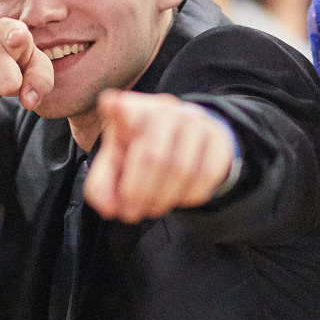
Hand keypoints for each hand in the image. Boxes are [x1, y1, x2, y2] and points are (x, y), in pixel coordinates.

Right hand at [0, 17, 53, 113]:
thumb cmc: (8, 58)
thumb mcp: (31, 63)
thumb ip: (40, 80)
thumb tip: (29, 101)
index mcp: (8, 29)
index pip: (14, 32)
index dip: (16, 38)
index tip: (16, 38)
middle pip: (7, 85)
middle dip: (8, 90)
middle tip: (2, 77)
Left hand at [81, 90, 236, 221]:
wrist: (186, 142)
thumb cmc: (140, 152)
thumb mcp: (115, 164)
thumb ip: (102, 186)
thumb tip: (110, 209)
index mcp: (130, 109)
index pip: (120, 105)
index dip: (117, 108)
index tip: (115, 106)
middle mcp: (163, 108)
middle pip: (152, 155)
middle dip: (140, 193)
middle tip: (132, 214)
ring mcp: (194, 120)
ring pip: (181, 168)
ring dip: (163, 199)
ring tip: (152, 209)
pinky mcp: (217, 137)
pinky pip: (206, 174)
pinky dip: (189, 196)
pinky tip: (178, 198)